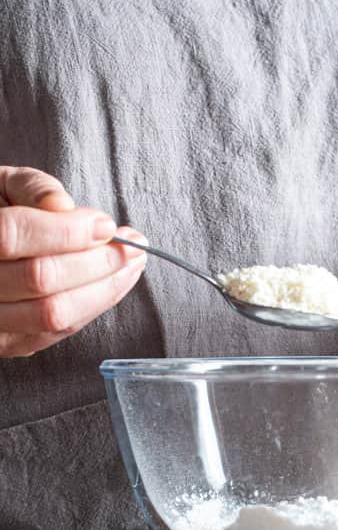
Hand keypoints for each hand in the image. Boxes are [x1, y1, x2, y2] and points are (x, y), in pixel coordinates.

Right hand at [0, 166, 146, 357]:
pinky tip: (116, 282)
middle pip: (41, 279)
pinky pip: (60, 330)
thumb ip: (32, 188)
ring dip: (106, 287)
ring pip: (54, 313)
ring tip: (133, 262)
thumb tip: (62, 205)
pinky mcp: (11, 343)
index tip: (106, 224)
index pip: (13, 235)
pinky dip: (96, 304)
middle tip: (133, 245)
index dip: (66, 231)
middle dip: (98, 261)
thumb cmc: (0, 212)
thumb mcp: (5, 186)